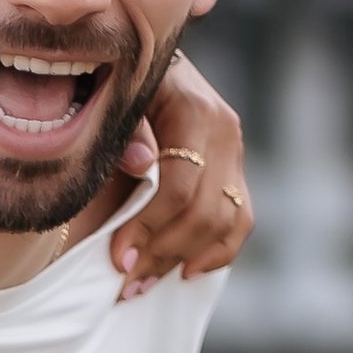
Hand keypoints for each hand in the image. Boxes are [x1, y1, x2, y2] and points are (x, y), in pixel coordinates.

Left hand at [111, 54, 251, 292]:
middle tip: (128, 284)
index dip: (149, 226)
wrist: (145, 68)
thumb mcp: (112, 100)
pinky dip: (218, 251)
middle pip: (206, 210)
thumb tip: (142, 164)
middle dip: (164, 253)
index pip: (180, 184)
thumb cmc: (117, 87)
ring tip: (144, 284)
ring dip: (185, 258)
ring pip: (227, 220)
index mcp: (194, 110)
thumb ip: (126, 130)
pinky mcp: (236, 170)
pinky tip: (187, 271)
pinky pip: (240, 219)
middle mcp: (224, 131)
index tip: (120, 258)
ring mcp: (235, 152)